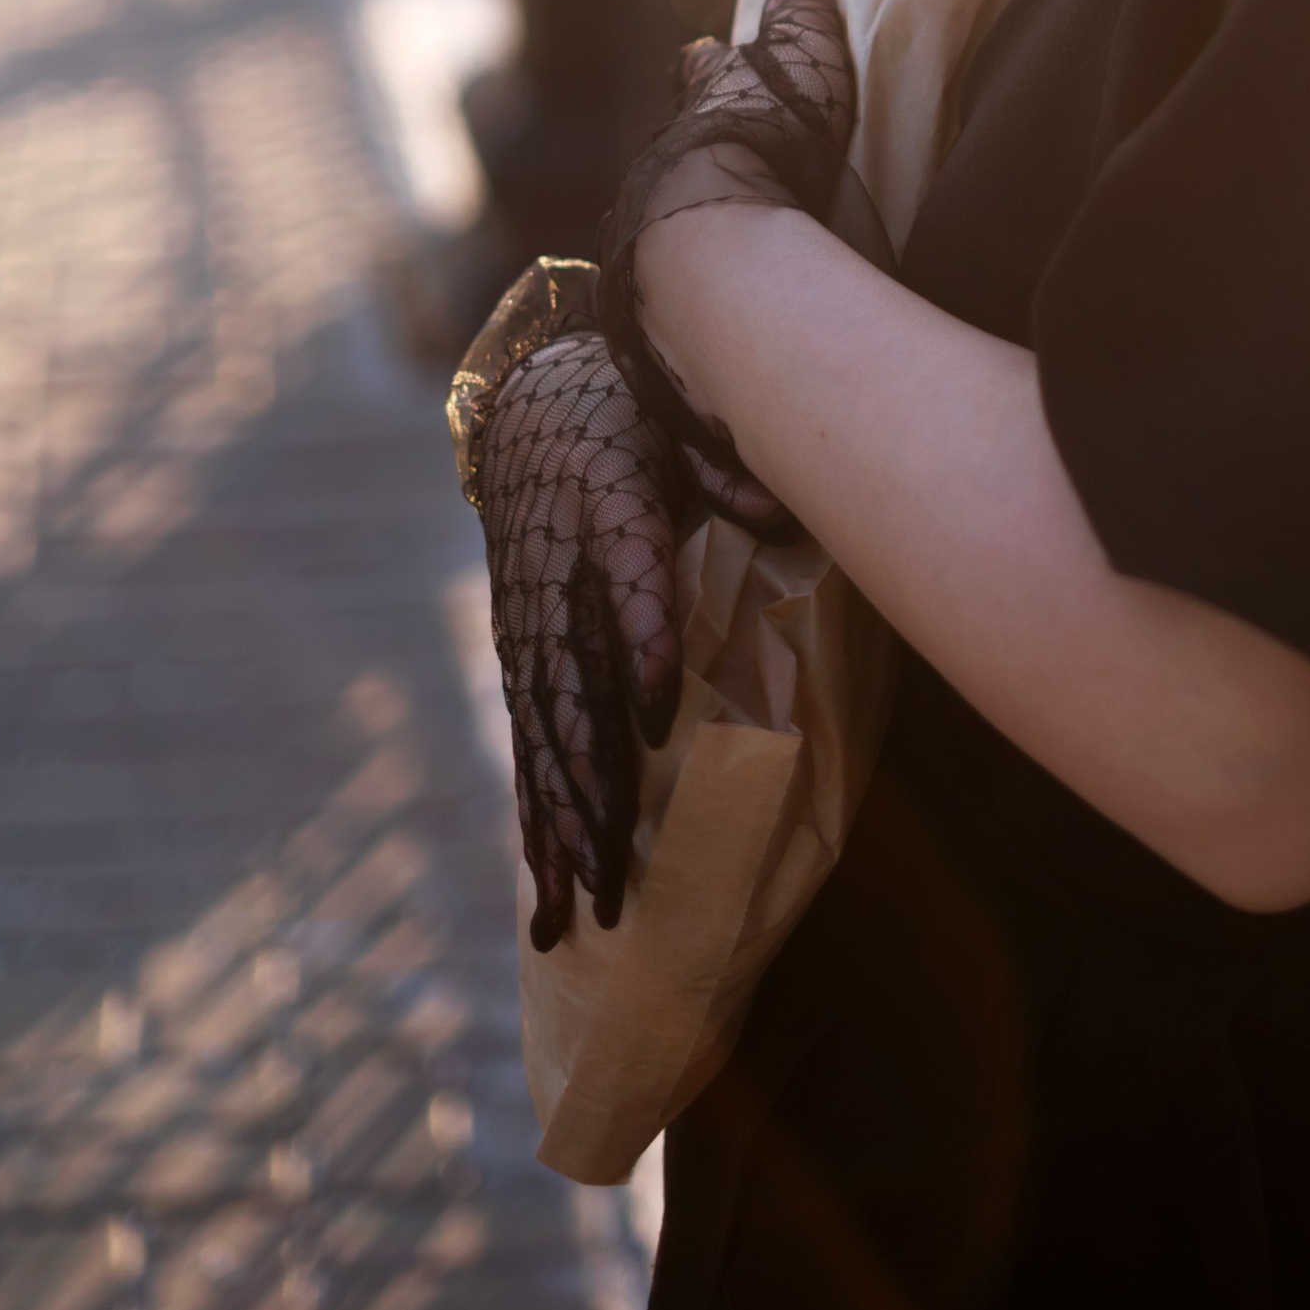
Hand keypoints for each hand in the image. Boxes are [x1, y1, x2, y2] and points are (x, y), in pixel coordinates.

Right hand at [474, 333, 694, 949]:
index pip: (627, 582)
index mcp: (607, 507)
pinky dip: (535, 816)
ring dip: (560, 826)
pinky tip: (544, 889)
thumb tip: (784, 511)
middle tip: (610, 869)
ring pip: (543, 737)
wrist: (532, 400)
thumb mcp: (678, 417)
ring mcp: (532, 624)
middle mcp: (557, 578)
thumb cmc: (628, 409)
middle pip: (571, 690)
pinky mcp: (524, 653)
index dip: (640, 646)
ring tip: (578, 910)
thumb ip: (727, 466)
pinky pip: (529, 743)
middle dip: (589, 785)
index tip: (657, 716)